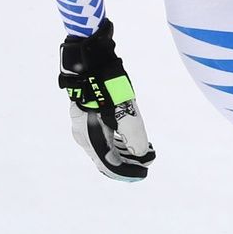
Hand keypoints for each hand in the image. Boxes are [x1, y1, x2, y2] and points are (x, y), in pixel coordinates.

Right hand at [58, 19, 155, 180]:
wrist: (89, 60)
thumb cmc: (107, 85)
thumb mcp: (125, 110)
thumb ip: (134, 134)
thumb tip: (142, 154)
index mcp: (91, 139)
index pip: (110, 165)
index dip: (129, 173)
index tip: (145, 173)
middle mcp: (84, 136)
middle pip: (107, 159)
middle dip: (130, 163)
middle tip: (148, 162)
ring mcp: (85, 126)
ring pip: (106, 148)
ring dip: (127, 152)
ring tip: (145, 151)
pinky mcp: (89, 116)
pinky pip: (104, 136)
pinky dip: (120, 141)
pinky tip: (133, 138)